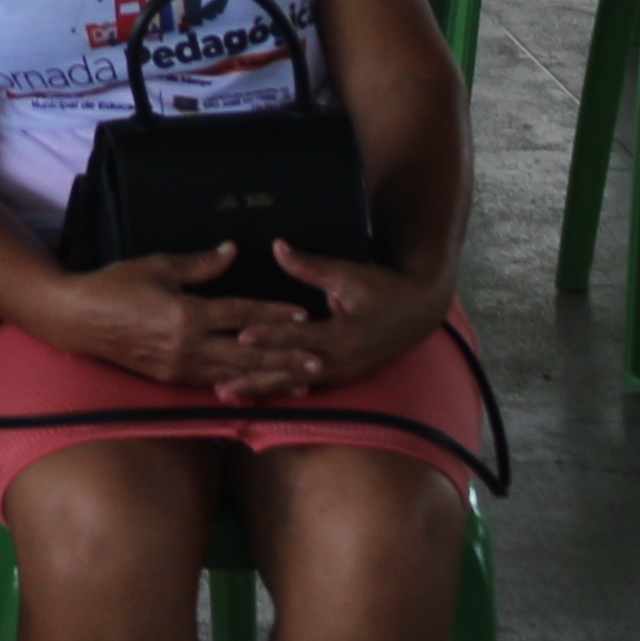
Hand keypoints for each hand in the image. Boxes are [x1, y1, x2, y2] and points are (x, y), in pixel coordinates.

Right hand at [35, 251, 279, 391]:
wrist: (78, 319)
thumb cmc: (114, 286)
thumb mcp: (156, 266)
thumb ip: (199, 264)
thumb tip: (231, 251)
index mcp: (187, 313)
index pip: (242, 313)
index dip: (274, 314)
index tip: (303, 315)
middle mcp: (189, 345)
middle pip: (248, 352)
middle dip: (285, 357)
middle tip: (318, 361)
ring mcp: (180, 366)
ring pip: (236, 374)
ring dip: (270, 378)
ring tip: (301, 383)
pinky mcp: (171, 378)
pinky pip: (213, 384)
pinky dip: (241, 386)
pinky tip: (259, 389)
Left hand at [211, 247, 449, 400]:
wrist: (419, 312)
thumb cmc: (383, 288)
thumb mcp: (349, 274)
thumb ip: (310, 266)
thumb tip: (277, 247)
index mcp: (343, 335)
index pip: (299, 336)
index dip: (270, 336)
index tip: (240, 336)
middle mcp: (342, 361)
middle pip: (291, 372)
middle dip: (255, 379)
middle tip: (220, 387)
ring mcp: (344, 373)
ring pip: (296, 383)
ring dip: (263, 388)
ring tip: (228, 394)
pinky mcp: (344, 376)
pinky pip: (308, 385)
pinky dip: (282, 389)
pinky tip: (258, 393)